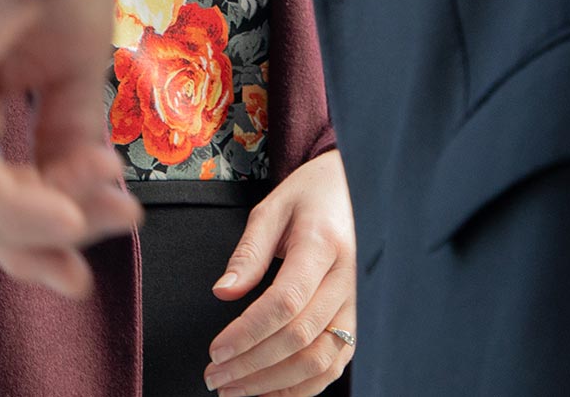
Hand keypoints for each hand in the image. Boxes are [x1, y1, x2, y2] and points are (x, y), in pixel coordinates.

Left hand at [0, 0, 139, 298]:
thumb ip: (67, 139)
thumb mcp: (71, 72)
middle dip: (31, 240)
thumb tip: (87, 203)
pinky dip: (17, 203)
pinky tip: (68, 211)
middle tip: (82, 275)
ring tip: (102, 216)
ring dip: (38, 221)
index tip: (83, 265)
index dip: (31, 229)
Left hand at [202, 150, 357, 395]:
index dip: (247, 333)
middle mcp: (346, 282)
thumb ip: (247, 253)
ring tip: (235, 389)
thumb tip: (222, 293)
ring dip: (275, 384)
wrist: (351, 192)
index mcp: (322, 246)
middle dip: (252, 366)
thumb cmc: (309, 197)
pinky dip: (302, 387)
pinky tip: (269, 391)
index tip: (216, 351)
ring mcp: (355, 306)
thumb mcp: (271, 210)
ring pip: (320, 362)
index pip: (285, 302)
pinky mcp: (355, 322)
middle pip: (300, 339)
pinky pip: (334, 366)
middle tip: (214, 376)